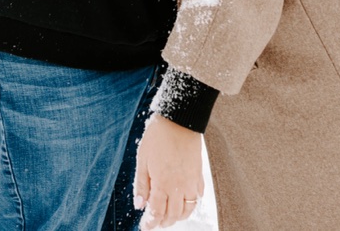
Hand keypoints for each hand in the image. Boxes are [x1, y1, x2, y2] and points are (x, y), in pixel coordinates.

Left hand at [132, 114, 205, 228]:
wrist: (180, 119)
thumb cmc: (158, 136)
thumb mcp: (142, 159)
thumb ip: (141, 184)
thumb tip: (139, 205)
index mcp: (162, 183)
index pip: (157, 212)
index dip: (151, 223)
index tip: (146, 228)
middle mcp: (179, 186)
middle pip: (173, 214)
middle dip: (164, 222)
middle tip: (156, 223)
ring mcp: (191, 181)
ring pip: (188, 209)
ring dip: (178, 216)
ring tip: (169, 216)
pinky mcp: (199, 174)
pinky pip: (198, 196)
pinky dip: (191, 203)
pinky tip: (184, 201)